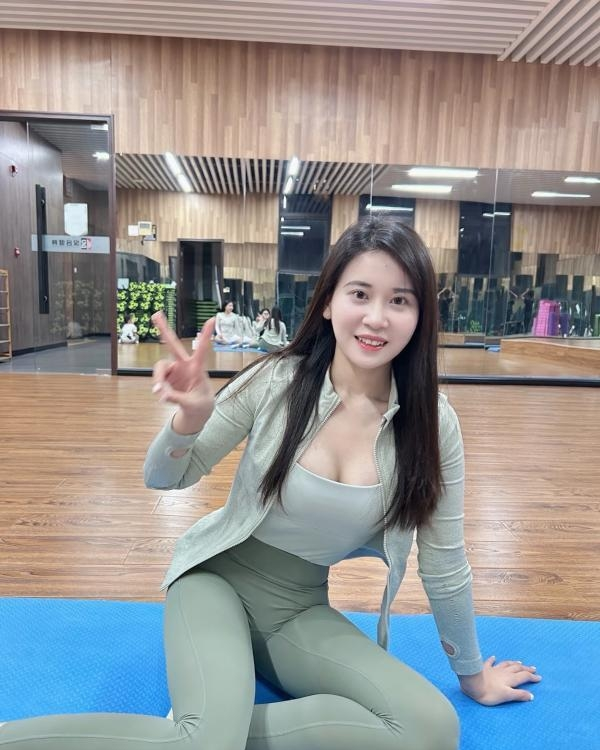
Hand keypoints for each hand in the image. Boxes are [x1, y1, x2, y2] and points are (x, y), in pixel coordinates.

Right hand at [151, 312, 215, 432]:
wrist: (197, 411)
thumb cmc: (200, 405)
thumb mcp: (191, 405)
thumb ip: (176, 398)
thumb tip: (161, 392)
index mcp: (197, 369)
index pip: (202, 350)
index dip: (206, 335)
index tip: (212, 319)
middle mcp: (184, 365)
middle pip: (172, 345)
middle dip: (163, 329)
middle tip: (156, 313)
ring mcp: (174, 370)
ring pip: (159, 368)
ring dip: (158, 379)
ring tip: (160, 394)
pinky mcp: (166, 377)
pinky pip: (157, 380)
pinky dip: (159, 389)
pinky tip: (166, 398)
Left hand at [459, 656, 540, 705]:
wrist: (473, 684)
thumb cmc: (490, 693)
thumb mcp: (507, 696)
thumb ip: (519, 695)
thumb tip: (531, 695)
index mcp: (510, 679)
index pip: (524, 676)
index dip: (532, 677)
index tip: (539, 677)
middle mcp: (504, 672)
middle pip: (517, 669)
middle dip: (526, 668)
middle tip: (533, 668)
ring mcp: (494, 669)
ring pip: (506, 664)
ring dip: (513, 663)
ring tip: (519, 662)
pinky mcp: (484, 668)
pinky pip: (490, 662)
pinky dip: (493, 660)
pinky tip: (494, 657)